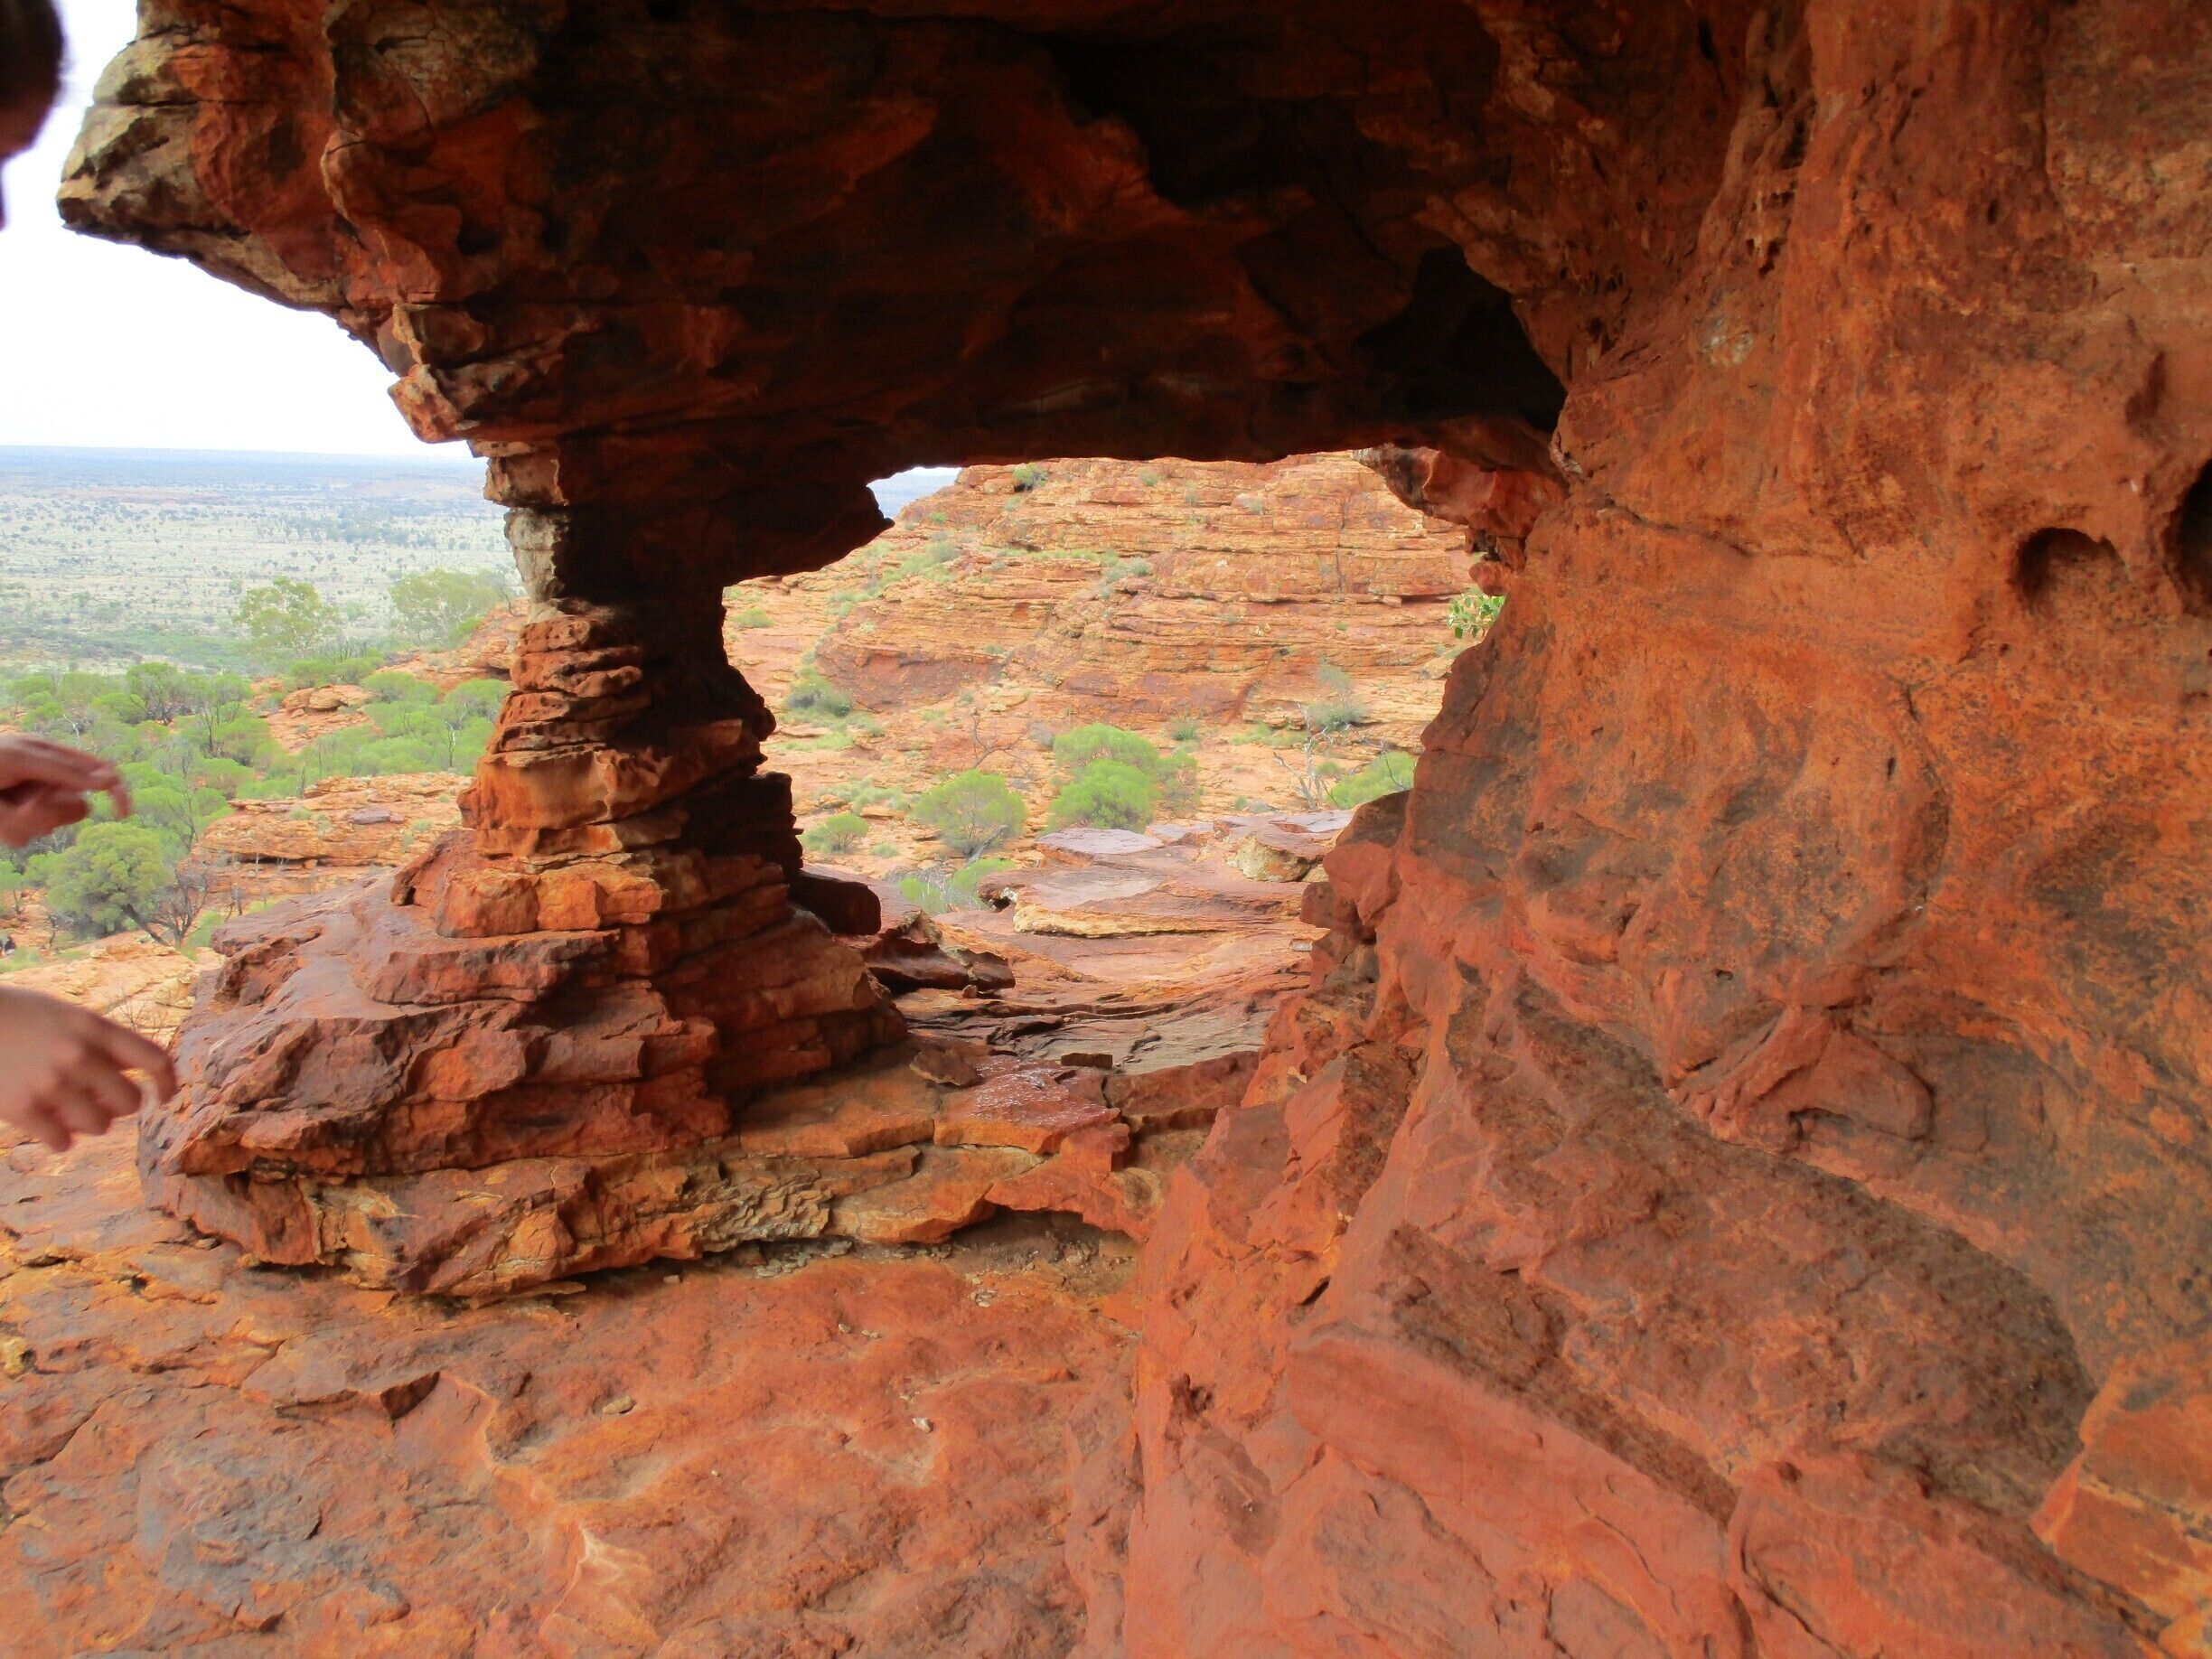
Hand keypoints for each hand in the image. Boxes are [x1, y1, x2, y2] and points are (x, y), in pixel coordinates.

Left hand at [0, 736, 129, 846]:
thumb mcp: (23, 759)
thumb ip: (65, 770)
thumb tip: (110, 779)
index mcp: (57, 761)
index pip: (100, 774)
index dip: (117, 793)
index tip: (124, 814)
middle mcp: (50, 785)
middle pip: (78, 810)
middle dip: (53, 809)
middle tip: (26, 800)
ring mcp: (33, 806)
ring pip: (50, 827)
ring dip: (26, 820)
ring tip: (2, 805)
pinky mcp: (16, 825)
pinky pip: (23, 838)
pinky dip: (9, 829)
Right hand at [0, 986, 176, 1152]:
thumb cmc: (21, 1017)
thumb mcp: (68, 1016)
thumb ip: (102, 1042)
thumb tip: (133, 1074)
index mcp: (94, 1028)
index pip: (154, 1058)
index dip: (168, 1082)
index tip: (165, 1096)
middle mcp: (78, 1056)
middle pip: (130, 1101)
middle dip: (121, 1106)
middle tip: (103, 1102)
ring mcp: (50, 1084)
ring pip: (100, 1126)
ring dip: (91, 1123)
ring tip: (72, 1112)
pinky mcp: (21, 1109)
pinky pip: (62, 1142)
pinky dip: (60, 1139)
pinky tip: (49, 1127)